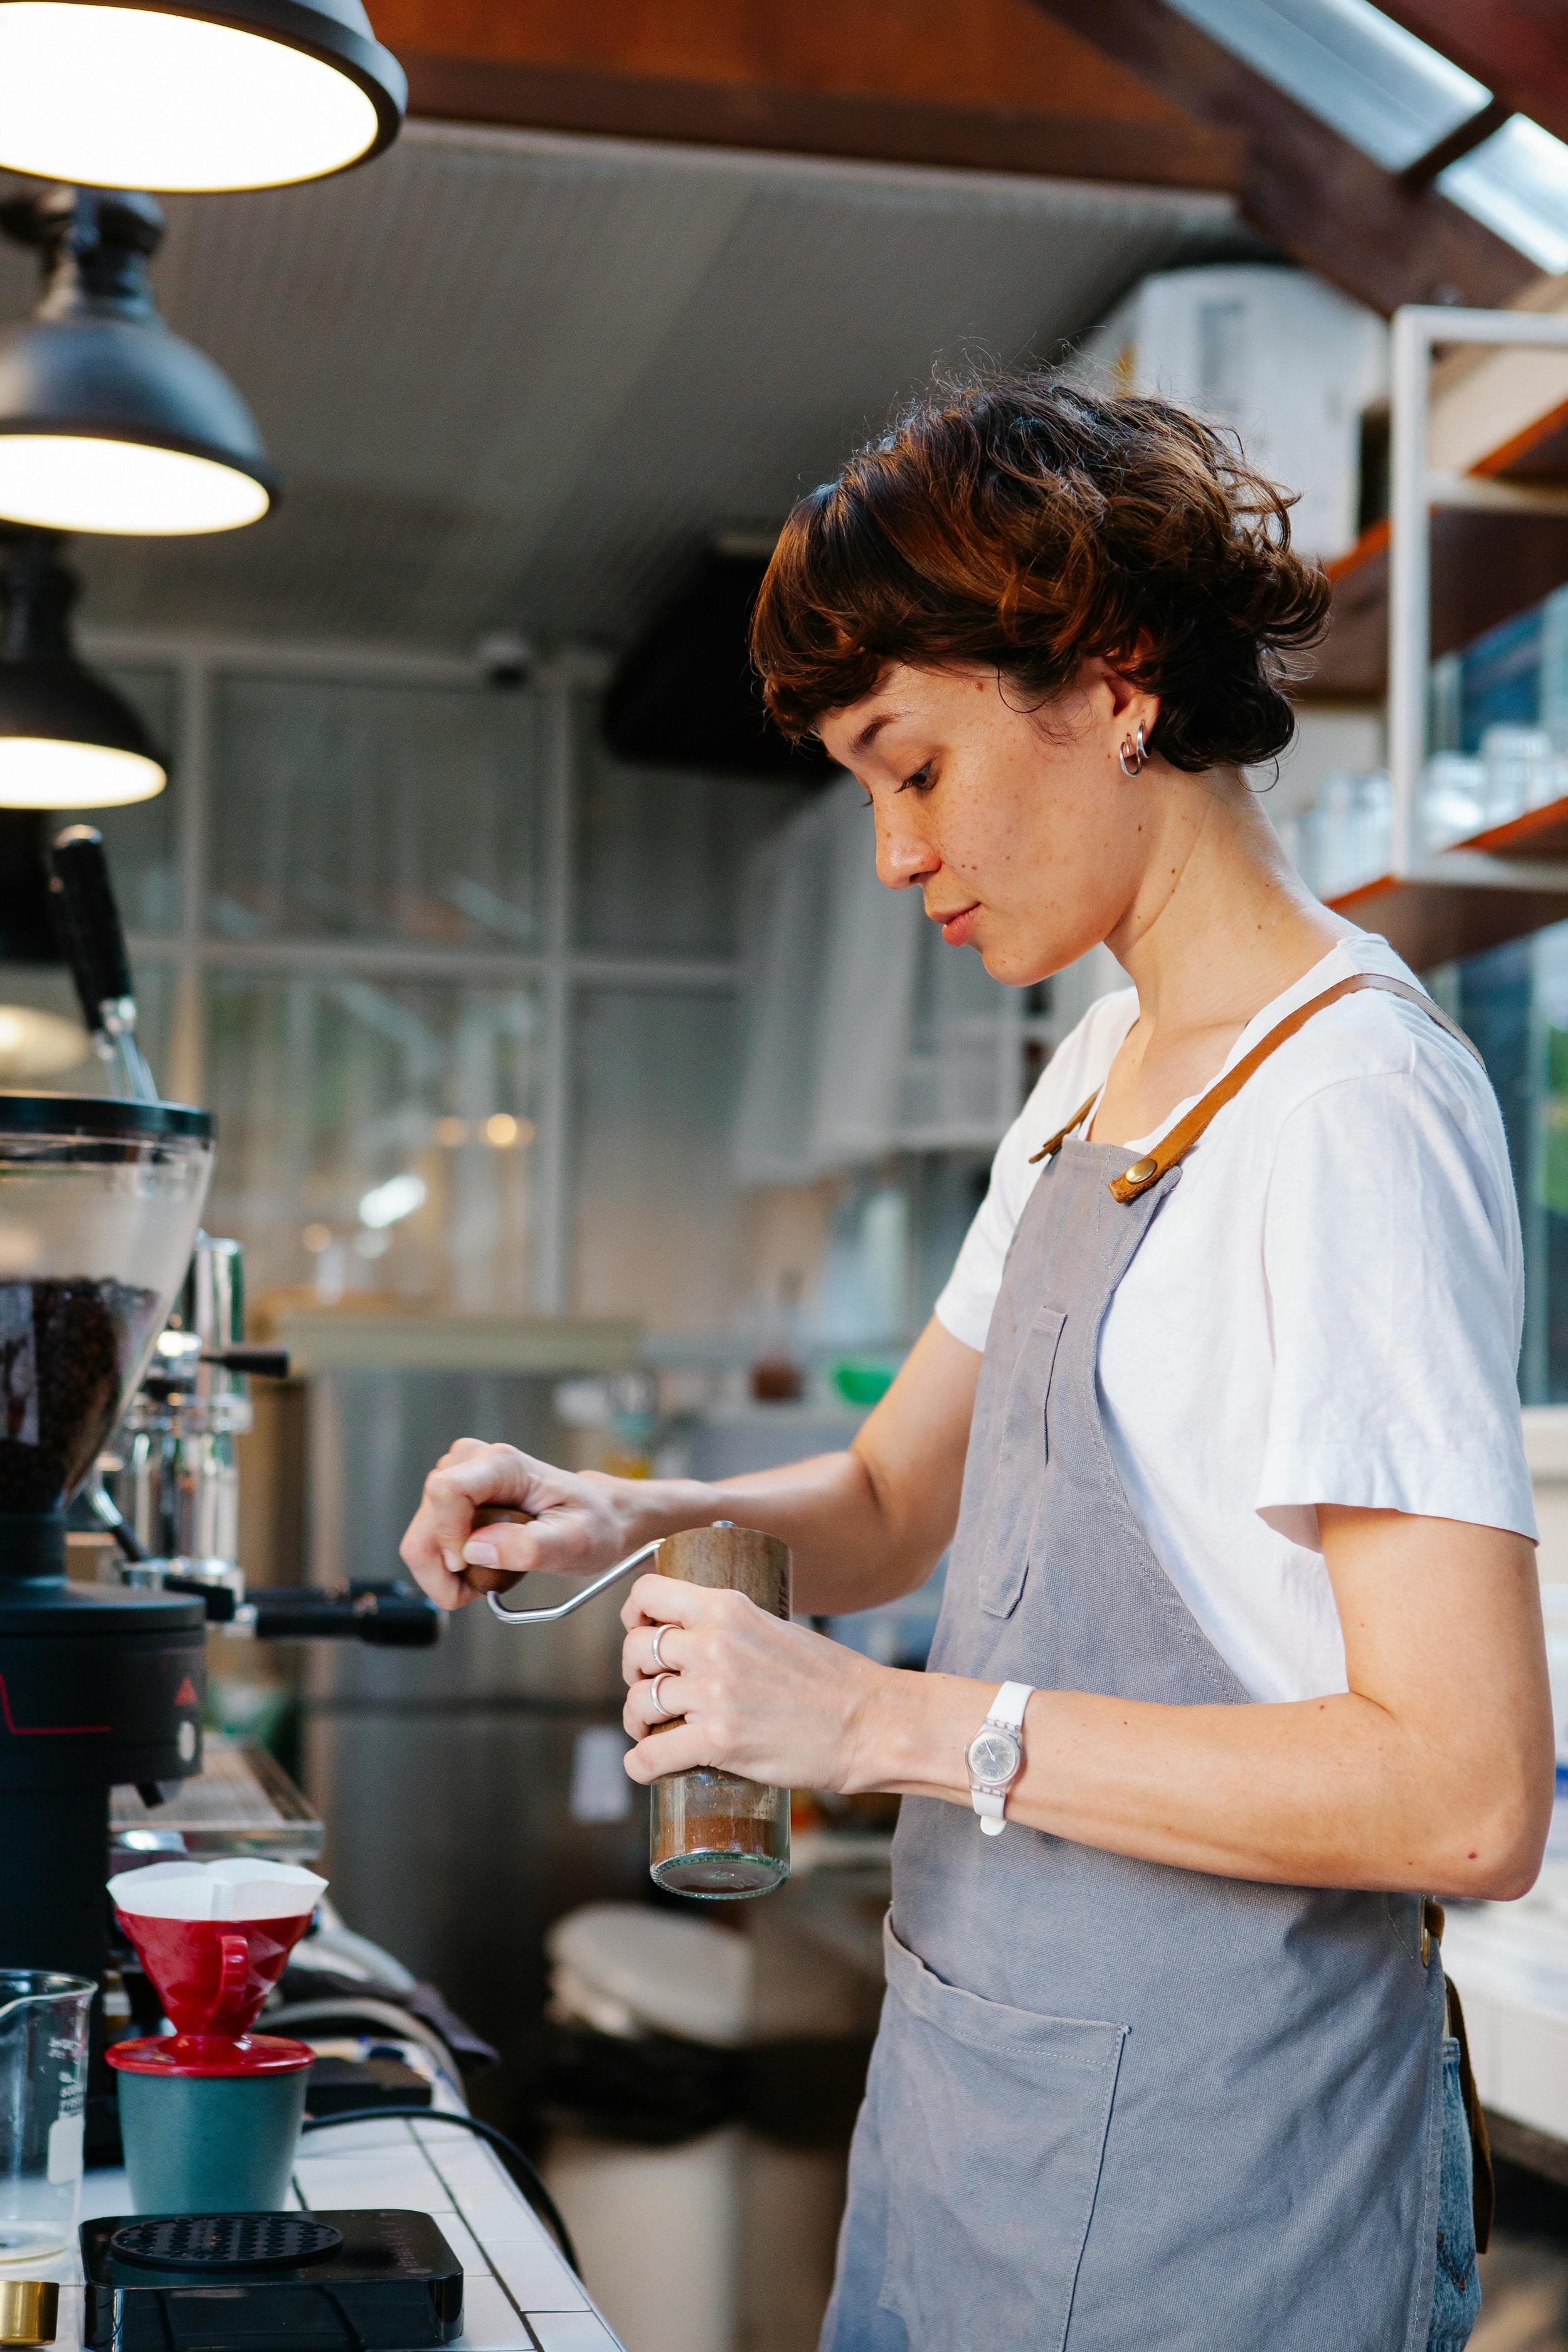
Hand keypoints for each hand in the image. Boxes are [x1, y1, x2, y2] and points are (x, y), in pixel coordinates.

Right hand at [399, 1439, 645, 1609]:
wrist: (597, 1516)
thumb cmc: (592, 1524)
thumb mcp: (576, 1540)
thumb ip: (528, 1546)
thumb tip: (474, 1551)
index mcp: (503, 1464)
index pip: (445, 1491)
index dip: (448, 1537)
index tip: (472, 1566)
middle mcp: (471, 1462)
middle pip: (425, 1524)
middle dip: (446, 1570)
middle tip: (485, 1587)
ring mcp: (457, 1477)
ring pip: (421, 1538)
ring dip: (448, 1573)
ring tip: (491, 1576)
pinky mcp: (451, 1496)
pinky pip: (427, 1542)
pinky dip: (448, 1568)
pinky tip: (481, 1568)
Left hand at [619, 1571, 891, 1792]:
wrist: (871, 1722)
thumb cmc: (833, 1680)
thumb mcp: (776, 1630)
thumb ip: (735, 1630)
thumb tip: (702, 1641)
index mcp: (729, 1609)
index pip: (650, 1592)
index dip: (634, 1613)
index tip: (638, 1630)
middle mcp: (714, 1644)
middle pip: (636, 1649)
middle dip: (633, 1672)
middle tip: (648, 1688)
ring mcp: (714, 1693)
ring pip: (638, 1701)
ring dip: (636, 1720)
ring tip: (651, 1730)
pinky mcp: (719, 1741)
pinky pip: (650, 1755)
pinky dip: (640, 1765)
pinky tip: (645, 1767)